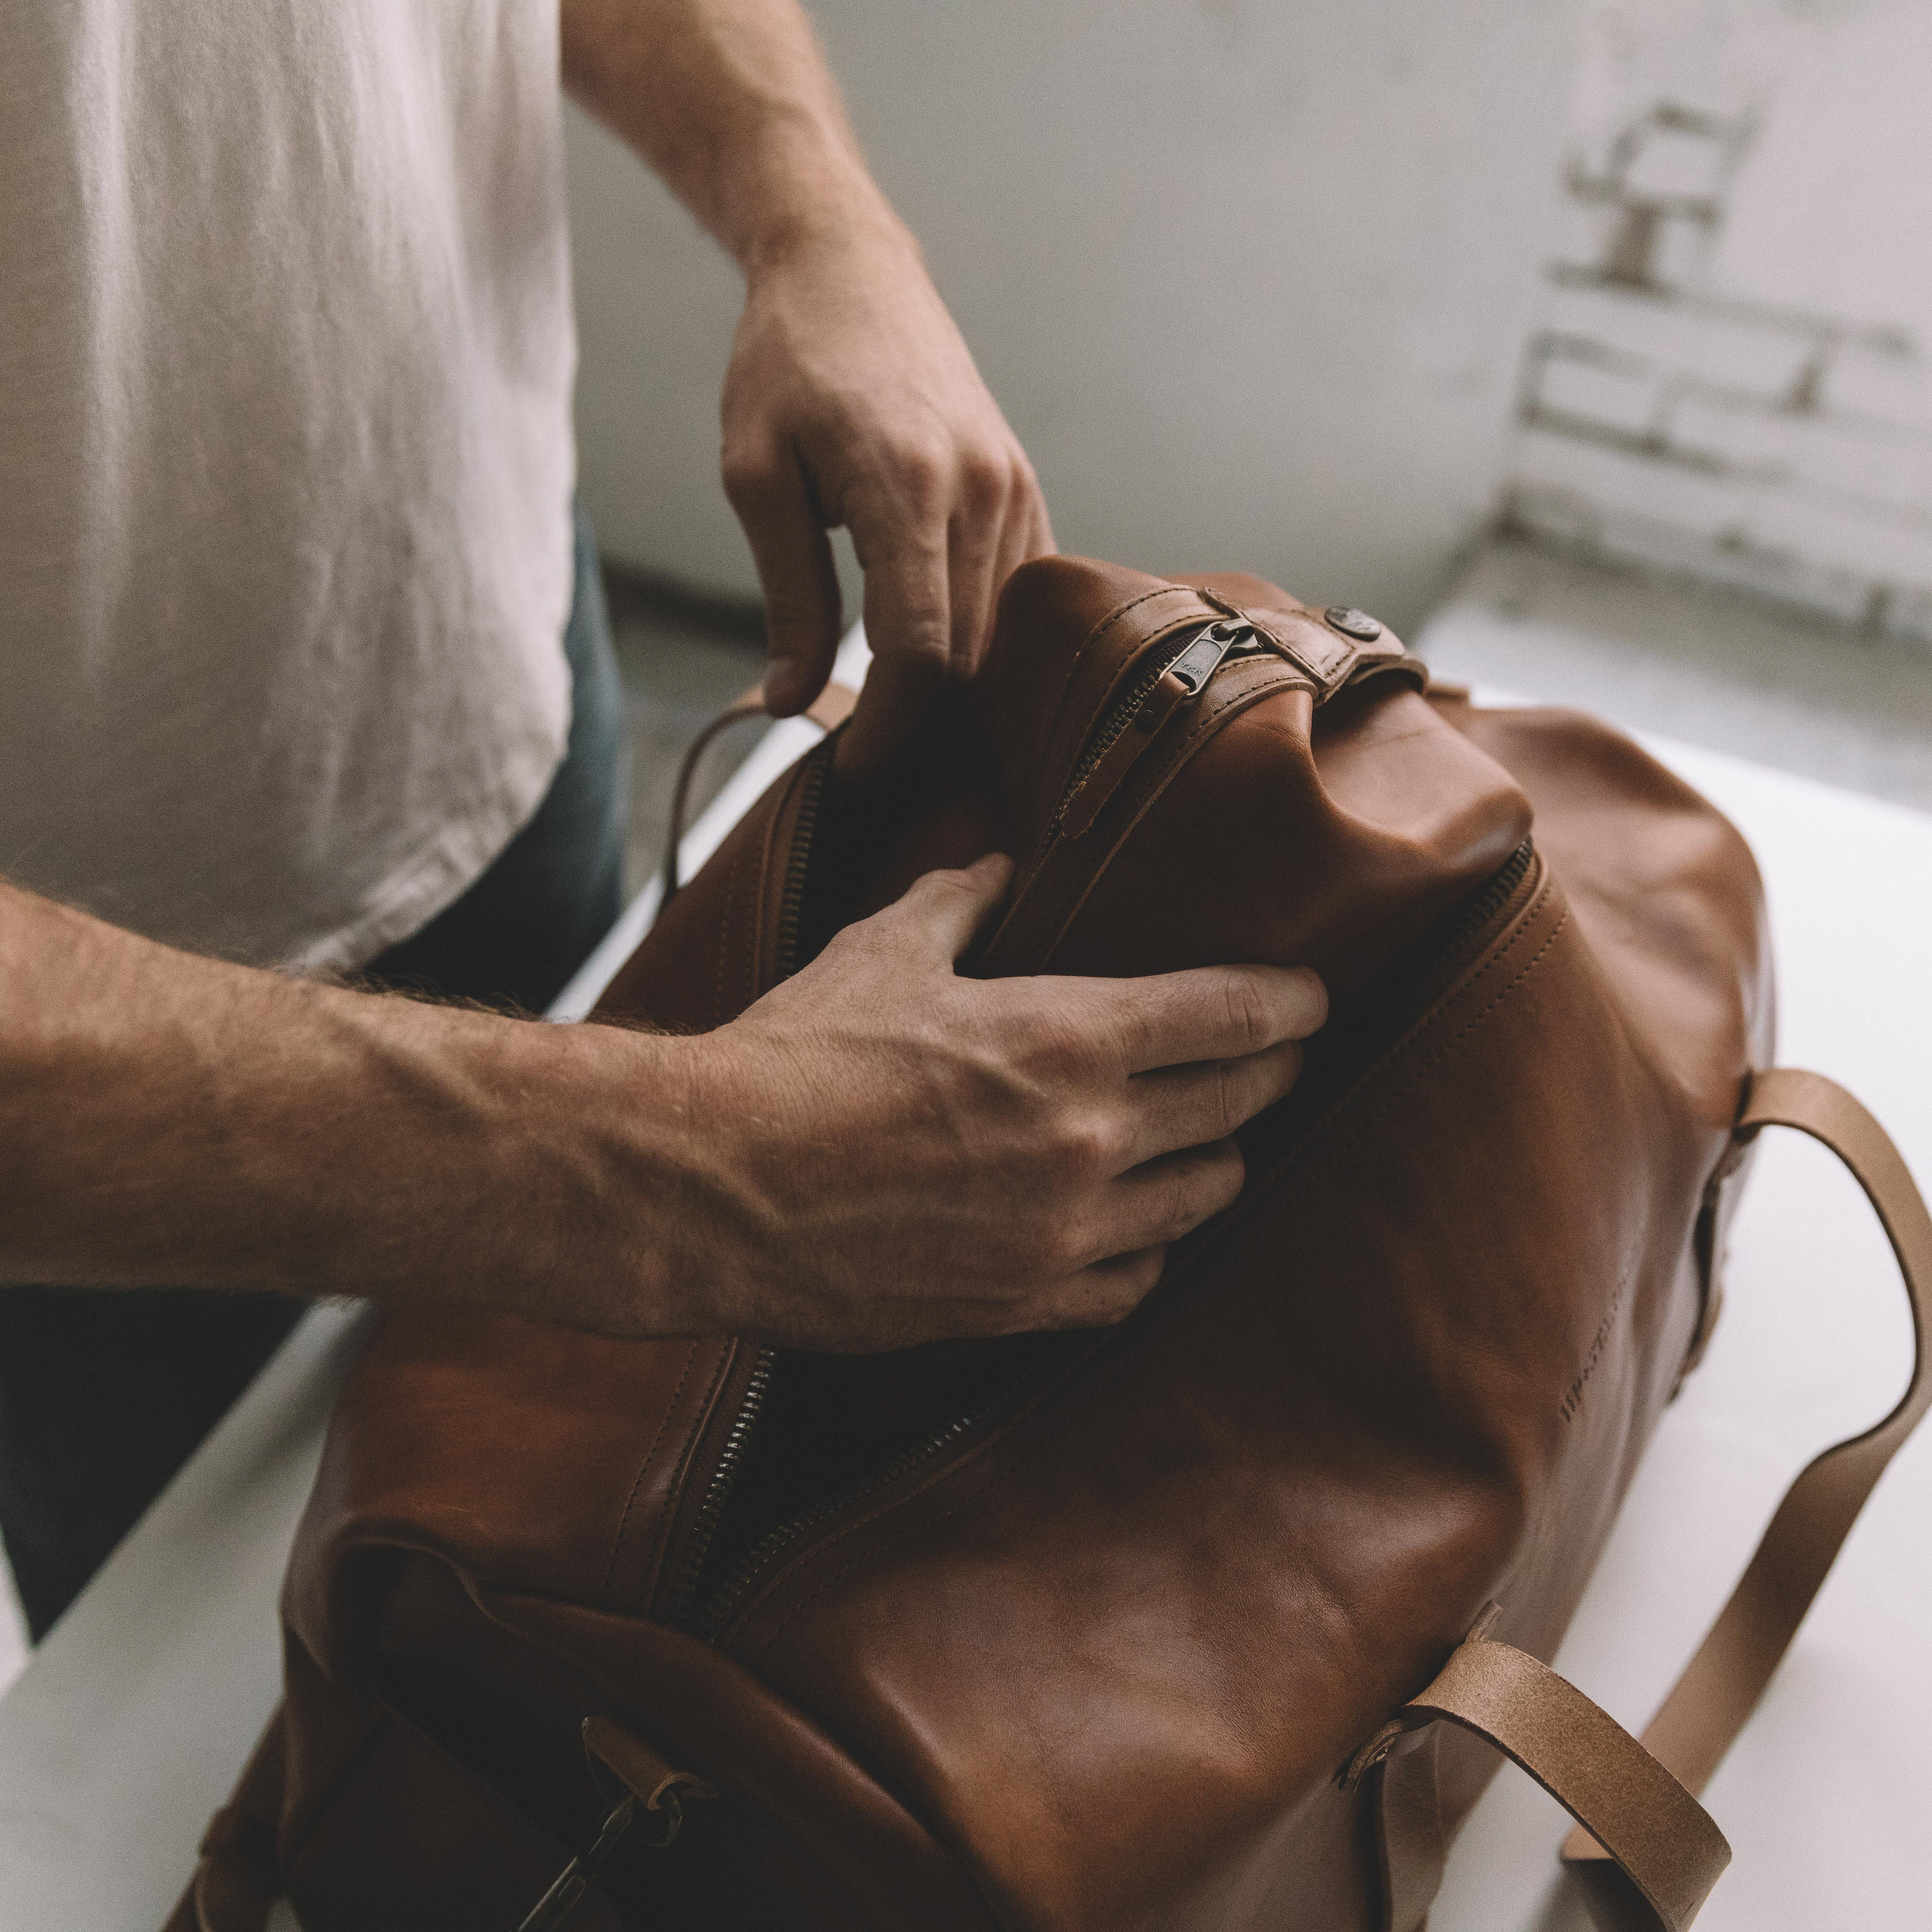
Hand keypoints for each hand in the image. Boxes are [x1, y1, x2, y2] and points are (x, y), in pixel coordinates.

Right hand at [649, 855, 1325, 1348]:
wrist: (713, 1189)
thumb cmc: (796, 1057)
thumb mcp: (881, 954)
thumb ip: (956, 906)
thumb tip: (991, 868)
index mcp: (1068, 1039)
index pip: (1234, 1016)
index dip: (1290, 1003)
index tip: (1310, 998)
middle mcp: (1090, 1140)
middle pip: (1239, 1105)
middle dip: (1268, 1073)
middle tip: (1272, 1056)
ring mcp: (1063, 1233)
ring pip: (1202, 1199)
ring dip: (1217, 1160)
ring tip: (1208, 1139)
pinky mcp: (1021, 1303)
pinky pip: (1133, 1285)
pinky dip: (1149, 1251)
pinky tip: (1135, 1229)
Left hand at [720, 220, 1053, 770]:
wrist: (848, 270)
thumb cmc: (785, 366)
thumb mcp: (756, 479)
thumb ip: (787, 598)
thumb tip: (790, 703)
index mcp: (909, 489)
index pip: (919, 653)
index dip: (888, 730)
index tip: (850, 770)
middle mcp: (981, 493)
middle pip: (966, 658)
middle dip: (917, 727)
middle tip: (864, 767)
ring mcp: (1014, 490)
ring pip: (999, 637)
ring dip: (952, 694)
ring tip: (895, 729)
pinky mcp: (1024, 488)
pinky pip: (1018, 597)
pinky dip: (982, 644)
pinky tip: (939, 669)